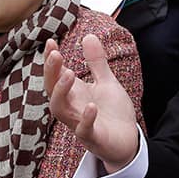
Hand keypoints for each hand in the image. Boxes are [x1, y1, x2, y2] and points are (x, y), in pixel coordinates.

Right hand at [45, 35, 139, 172]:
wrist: (128, 141)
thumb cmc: (113, 113)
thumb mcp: (106, 82)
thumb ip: (97, 62)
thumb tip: (89, 36)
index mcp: (75, 94)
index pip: (56, 76)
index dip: (50, 61)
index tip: (50, 42)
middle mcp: (73, 108)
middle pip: (52, 91)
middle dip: (51, 73)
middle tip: (55, 54)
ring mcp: (80, 124)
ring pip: (61, 111)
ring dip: (62, 92)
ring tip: (69, 74)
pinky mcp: (93, 138)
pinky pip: (84, 130)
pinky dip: (86, 119)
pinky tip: (91, 106)